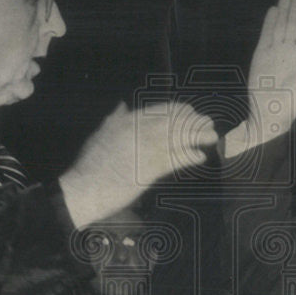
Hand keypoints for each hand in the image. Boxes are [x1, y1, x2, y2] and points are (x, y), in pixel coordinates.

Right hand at [59, 101, 216, 228]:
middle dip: (193, 122)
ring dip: (197, 137)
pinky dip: (188, 157)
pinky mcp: (148, 168)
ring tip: (211, 138)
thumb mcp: (100, 134)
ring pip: (177, 138)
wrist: (84, 188)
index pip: (160, 110)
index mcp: (127, 121)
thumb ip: (114, 119)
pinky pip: (173, 160)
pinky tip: (199, 157)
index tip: (192, 112)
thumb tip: (121, 106)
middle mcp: (137, 131)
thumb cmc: (90, 165)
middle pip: (173, 122)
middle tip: (208, 124)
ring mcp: (143, 149)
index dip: (179, 110)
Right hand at [241, 0, 295, 148]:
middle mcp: (290, 51)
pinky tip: (274, 10)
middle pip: (294, 23)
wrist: (272, 111)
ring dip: (284, 10)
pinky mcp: (261, 55)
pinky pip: (266, 34)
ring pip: (281, 25)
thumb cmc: (294, 100)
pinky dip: (269, 22)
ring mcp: (275, 51)